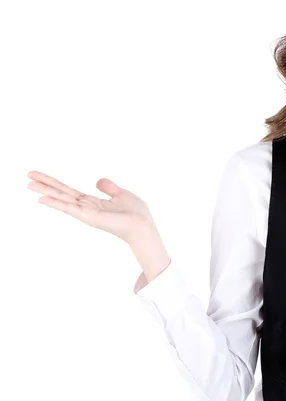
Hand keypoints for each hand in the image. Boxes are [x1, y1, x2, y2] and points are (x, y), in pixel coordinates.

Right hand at [26, 170, 154, 244]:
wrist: (142, 224)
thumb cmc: (135, 213)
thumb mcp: (121, 194)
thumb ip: (109, 187)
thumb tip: (98, 181)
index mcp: (92, 202)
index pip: (69, 190)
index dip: (55, 183)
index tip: (40, 175)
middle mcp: (86, 207)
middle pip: (61, 193)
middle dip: (45, 184)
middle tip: (27, 175)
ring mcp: (86, 213)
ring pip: (62, 199)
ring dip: (46, 191)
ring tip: (28, 184)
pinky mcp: (89, 217)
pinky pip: (69, 208)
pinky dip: (56, 203)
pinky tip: (42, 198)